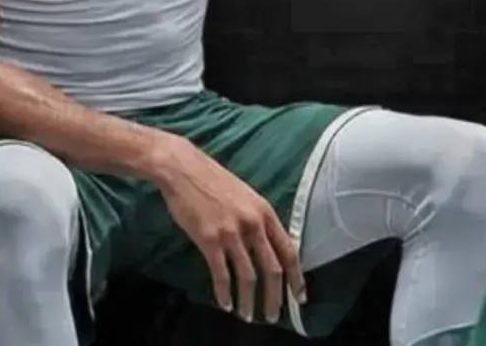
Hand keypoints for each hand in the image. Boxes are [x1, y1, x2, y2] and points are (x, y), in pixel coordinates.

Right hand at [153, 137, 305, 323]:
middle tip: (274, 315)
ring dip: (249, 300)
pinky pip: (221, 273)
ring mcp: (231, 232)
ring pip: (247, 275)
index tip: (300, 296)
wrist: (184, 169)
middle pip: (272, 268)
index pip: (288, 250)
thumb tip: (269, 247)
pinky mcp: (209, 239)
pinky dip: (224, 292)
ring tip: (248, 316)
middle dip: (275, 296)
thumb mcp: (246, 197)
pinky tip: (226, 304)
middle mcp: (253, 223)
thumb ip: (259, 221)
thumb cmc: (214, 181)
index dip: (296, 276)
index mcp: (265, 212)